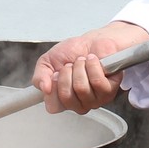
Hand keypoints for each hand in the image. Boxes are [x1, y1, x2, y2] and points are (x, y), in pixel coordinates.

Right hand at [32, 22, 148, 113]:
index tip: (55, 73)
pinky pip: (98, 82)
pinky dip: (93, 66)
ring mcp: (94, 100)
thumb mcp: (48, 61)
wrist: (92, 41)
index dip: (53, 87)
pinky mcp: (109, 91)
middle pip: (66, 97)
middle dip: (66, 74)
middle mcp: (78, 103)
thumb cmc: (72, 52)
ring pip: (82, 88)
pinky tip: (92, 61)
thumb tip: (44, 88)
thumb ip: (39, 75)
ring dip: (80, 68)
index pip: (52, 106)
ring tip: (82, 62)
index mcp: (62, 99)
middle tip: (70, 65)